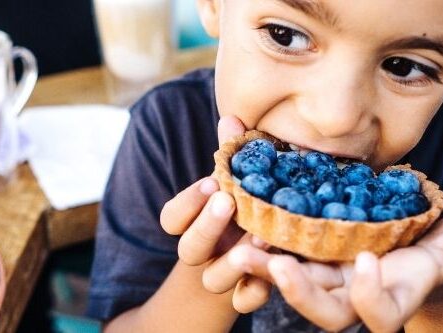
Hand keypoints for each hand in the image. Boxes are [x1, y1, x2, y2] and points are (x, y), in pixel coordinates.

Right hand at [159, 115, 276, 312]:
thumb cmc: (246, 208)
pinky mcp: (247, 294)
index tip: (211, 181)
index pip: (171, 218)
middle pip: (188, 248)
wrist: (256, 258)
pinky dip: (256, 292)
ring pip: (214, 279)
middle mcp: (203, 252)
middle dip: (206, 225)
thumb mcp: (239, 182)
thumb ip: (233, 154)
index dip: (187, 202)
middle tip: (227, 201)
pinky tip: (272, 276)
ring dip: (234, 260)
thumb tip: (232, 117)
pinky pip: (244, 302)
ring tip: (262, 237)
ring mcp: (223, 275)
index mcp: (193, 223)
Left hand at [229, 212, 442, 331]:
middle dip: (300, 294)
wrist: (427, 246)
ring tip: (240, 246)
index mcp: (398, 295)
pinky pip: (281, 251)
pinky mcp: (313, 254)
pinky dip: (261, 233)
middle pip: (325, 313)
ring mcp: (332, 276)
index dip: (371, 297)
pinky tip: (240, 205)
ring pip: (293, 284)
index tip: (367, 262)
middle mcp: (358, 294)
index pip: (381, 315)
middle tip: (278, 264)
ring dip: (265, 268)